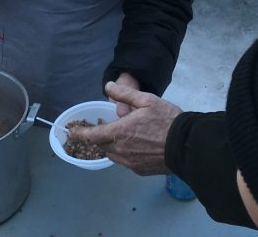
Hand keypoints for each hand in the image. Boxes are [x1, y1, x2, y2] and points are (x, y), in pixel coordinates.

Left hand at [67, 80, 181, 174]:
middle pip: (102, 145)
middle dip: (103, 136)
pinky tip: (138, 145)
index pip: (92, 136)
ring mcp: (130, 163)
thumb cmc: (166, 120)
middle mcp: (121, 150)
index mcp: (119, 132)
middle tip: (113, 125)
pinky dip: (126, 153)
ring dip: (114, 145)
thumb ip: (125, 94)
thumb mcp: (147, 100)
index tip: (71, 132)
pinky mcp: (139, 171)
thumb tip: (108, 87)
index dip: (80, 134)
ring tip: (128, 134)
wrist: (186, 146)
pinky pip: (126, 161)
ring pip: (113, 154)